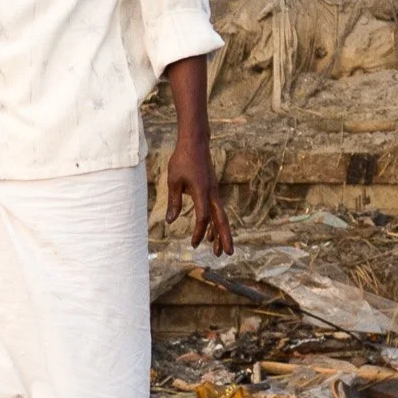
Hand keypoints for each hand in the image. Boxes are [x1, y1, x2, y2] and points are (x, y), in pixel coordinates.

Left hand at [164, 136, 231, 255]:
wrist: (195, 143)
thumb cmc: (182, 159)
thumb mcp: (173, 180)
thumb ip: (174, 201)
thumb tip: (170, 222)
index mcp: (202, 191)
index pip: (203, 217)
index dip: (199, 232)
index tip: (193, 244)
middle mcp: (212, 193)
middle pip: (221, 219)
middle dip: (224, 237)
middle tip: (226, 254)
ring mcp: (214, 191)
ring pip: (220, 216)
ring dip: (220, 233)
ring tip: (218, 251)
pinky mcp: (212, 190)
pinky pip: (215, 210)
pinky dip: (214, 223)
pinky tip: (210, 234)